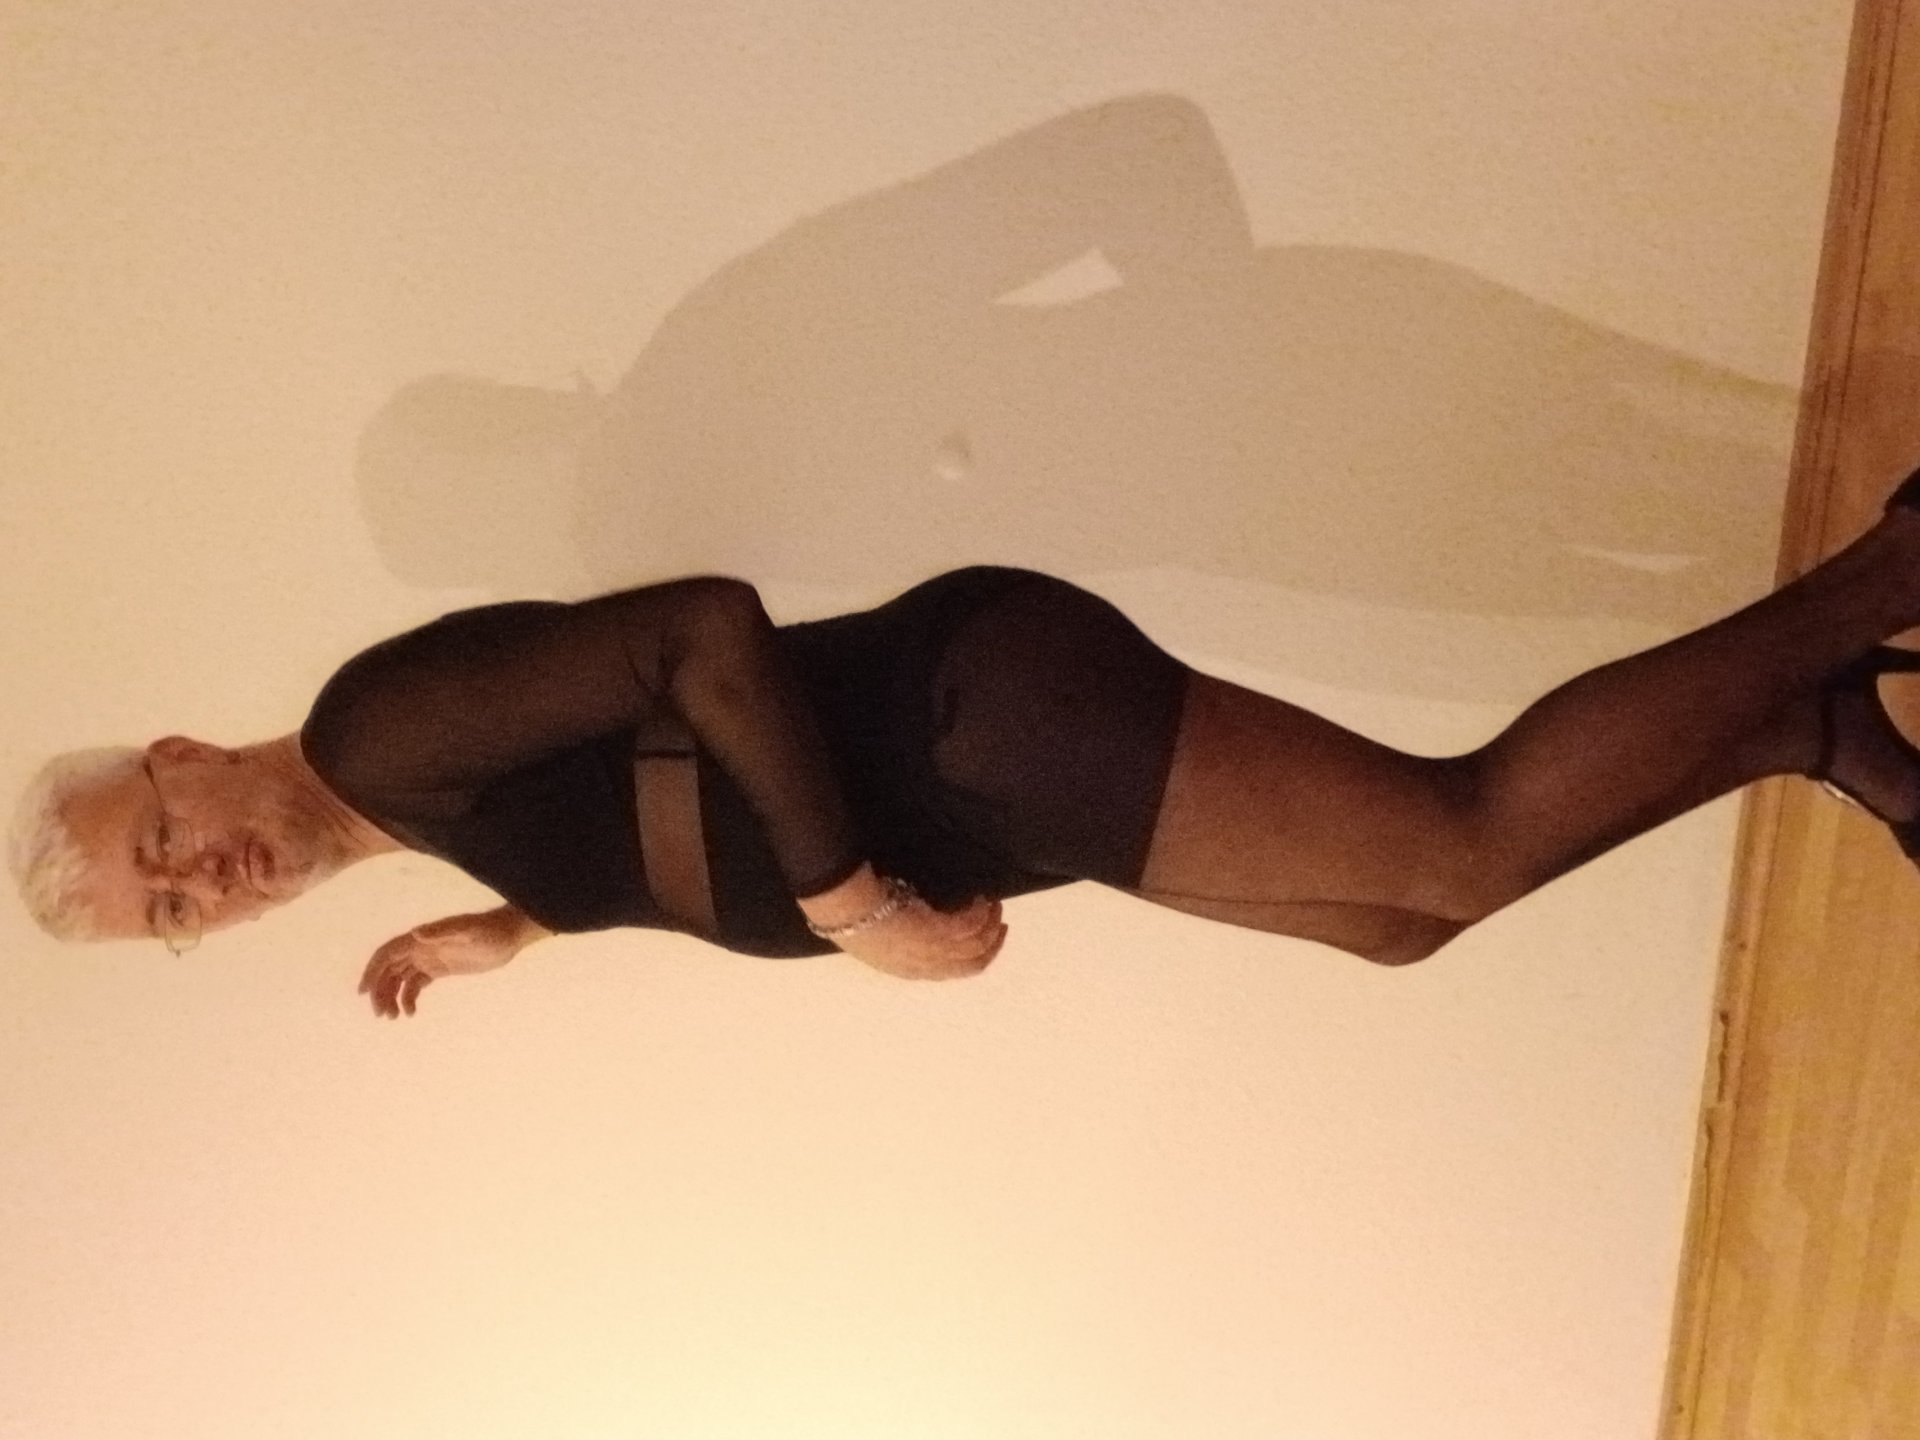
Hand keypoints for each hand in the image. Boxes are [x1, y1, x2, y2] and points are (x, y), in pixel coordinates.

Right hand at [359, 906, 543, 1017]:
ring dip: (391, 997)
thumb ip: (442, 932)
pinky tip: (411, 1013)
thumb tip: (416, 934)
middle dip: (380, 991)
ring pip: (399, 979)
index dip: (372, 971)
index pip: (388, 954)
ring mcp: (429, 958)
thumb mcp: (468, 931)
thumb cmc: (489, 931)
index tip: (364, 993)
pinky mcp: (439, 969)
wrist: (508, 935)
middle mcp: (420, 947)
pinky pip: (415, 985)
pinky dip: (408, 999)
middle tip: (381, 1015)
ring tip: (393, 1018)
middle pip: (389, 970)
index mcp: (422, 938)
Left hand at [835, 892, 1008, 980]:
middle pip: (972, 964)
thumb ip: (904, 935)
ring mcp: (933, 951)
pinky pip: (970, 925)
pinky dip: (979, 912)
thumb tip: (916, 913)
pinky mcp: (937, 933)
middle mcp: (927, 966)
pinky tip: (980, 899)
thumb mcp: (881, 937)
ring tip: (995, 905)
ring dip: (991, 924)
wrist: (848, 913)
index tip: (984, 940)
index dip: (973, 957)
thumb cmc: (856, 920)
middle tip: (1002, 925)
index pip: (952, 972)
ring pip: (976, 944)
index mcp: (911, 971)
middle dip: (992, 945)